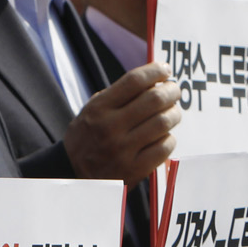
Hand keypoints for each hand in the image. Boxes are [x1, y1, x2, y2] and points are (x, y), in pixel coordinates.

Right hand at [62, 63, 181, 182]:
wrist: (73, 176)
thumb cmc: (88, 138)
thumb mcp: (93, 110)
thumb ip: (119, 95)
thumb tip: (153, 81)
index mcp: (99, 109)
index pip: (134, 81)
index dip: (155, 71)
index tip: (165, 70)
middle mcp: (110, 127)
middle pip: (154, 99)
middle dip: (171, 91)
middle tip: (174, 91)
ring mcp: (123, 150)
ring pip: (163, 122)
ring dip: (173, 114)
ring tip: (172, 113)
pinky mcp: (134, 169)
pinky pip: (164, 147)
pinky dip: (169, 138)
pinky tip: (164, 136)